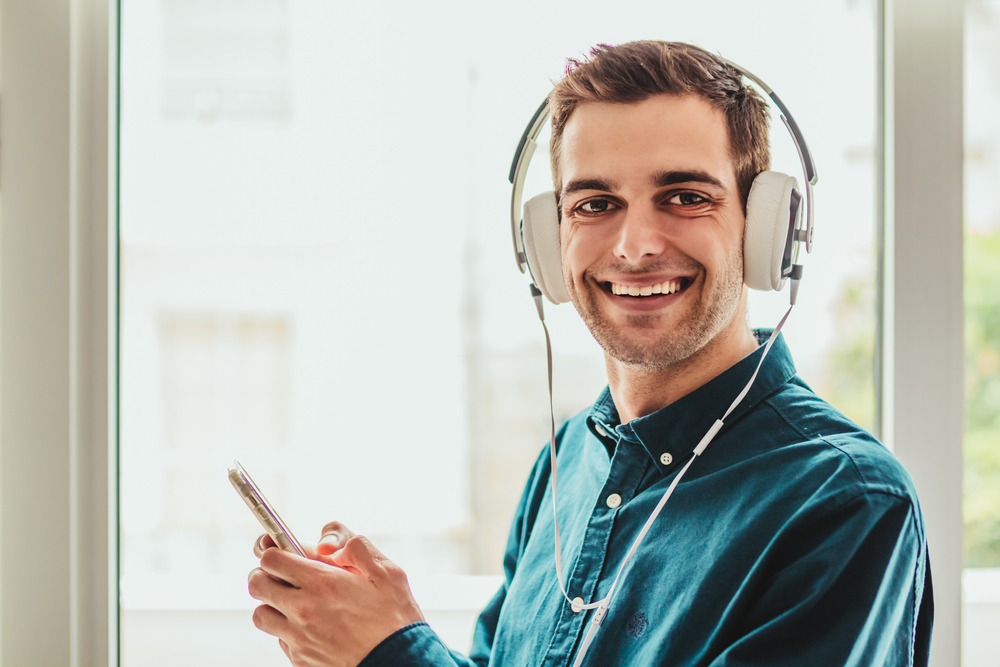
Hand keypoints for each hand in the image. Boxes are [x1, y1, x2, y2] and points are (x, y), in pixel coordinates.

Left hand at [248, 521, 424, 666]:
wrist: (398, 665)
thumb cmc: (395, 621)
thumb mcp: (388, 573)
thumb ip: (358, 548)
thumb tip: (332, 542)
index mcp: (322, 583)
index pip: (271, 559)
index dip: (276, 551)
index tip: (285, 551)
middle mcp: (303, 610)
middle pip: (257, 584)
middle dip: (266, 574)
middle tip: (284, 574)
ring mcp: (299, 638)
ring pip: (261, 614)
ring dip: (272, 604)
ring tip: (294, 601)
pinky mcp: (301, 660)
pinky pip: (279, 639)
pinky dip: (286, 629)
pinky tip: (310, 625)